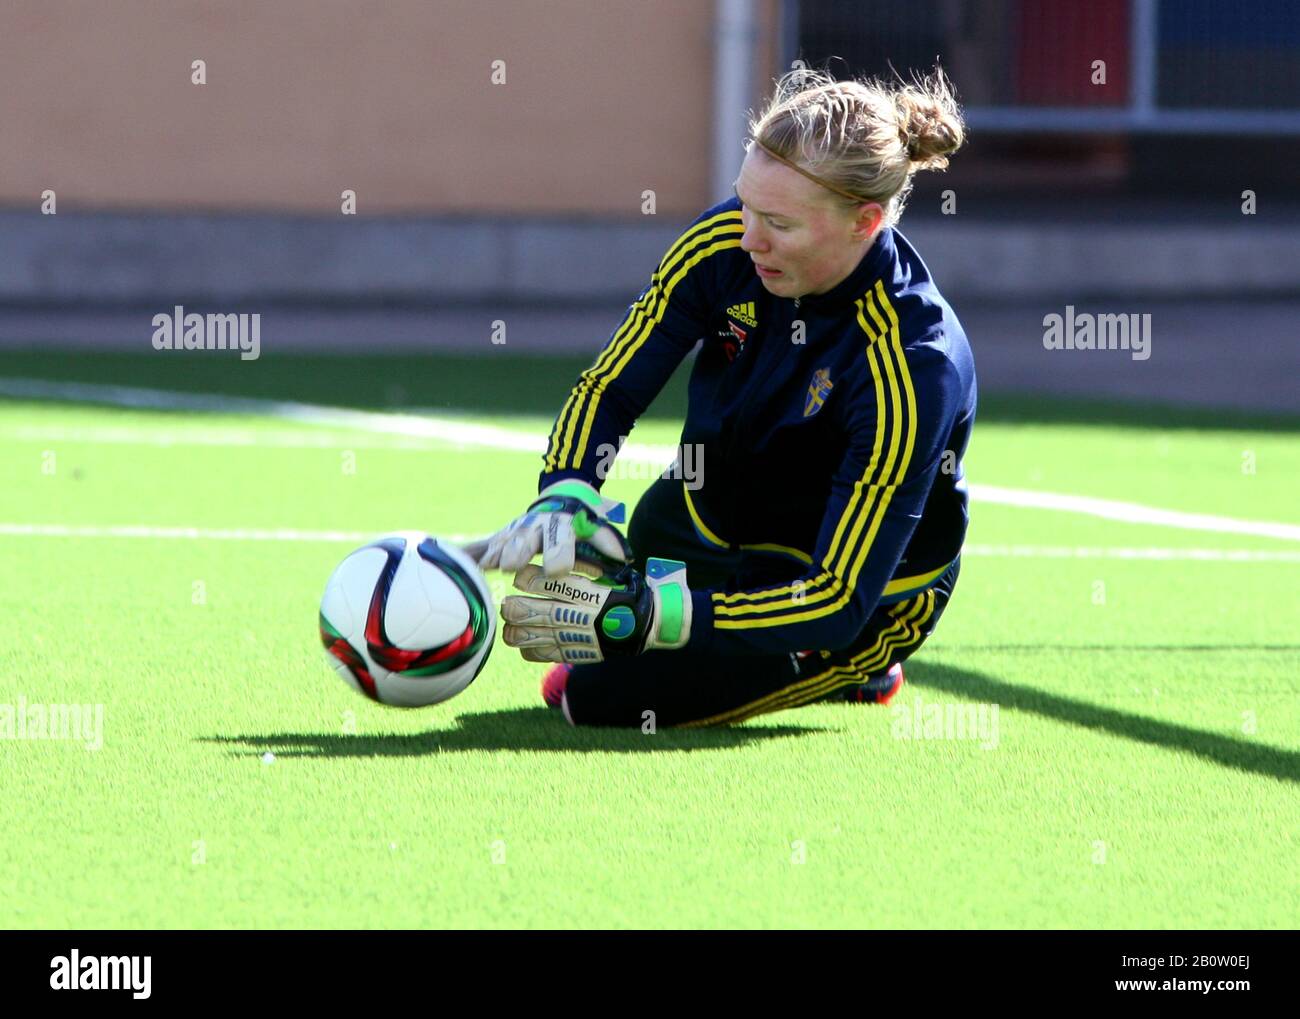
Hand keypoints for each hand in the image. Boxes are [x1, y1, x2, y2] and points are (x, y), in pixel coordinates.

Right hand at [461, 480, 630, 576]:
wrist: (560, 498)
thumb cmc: (579, 522)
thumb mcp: (595, 526)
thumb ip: (607, 541)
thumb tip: (624, 558)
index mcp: (559, 527)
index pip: (560, 542)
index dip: (559, 555)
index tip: (555, 569)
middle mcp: (534, 527)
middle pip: (524, 540)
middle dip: (517, 551)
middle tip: (509, 565)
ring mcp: (514, 531)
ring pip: (501, 542)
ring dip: (491, 555)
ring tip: (481, 569)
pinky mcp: (500, 536)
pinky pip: (480, 545)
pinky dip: (466, 554)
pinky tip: (449, 562)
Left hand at [500, 554, 691, 662]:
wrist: (644, 624)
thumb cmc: (623, 591)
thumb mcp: (605, 570)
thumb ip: (580, 564)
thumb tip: (551, 558)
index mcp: (580, 589)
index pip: (538, 581)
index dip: (524, 578)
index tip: (520, 577)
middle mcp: (573, 613)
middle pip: (524, 610)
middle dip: (511, 606)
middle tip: (509, 603)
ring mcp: (571, 636)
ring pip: (525, 635)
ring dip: (514, 629)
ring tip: (513, 624)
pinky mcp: (571, 654)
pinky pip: (538, 653)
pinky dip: (527, 647)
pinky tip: (529, 640)